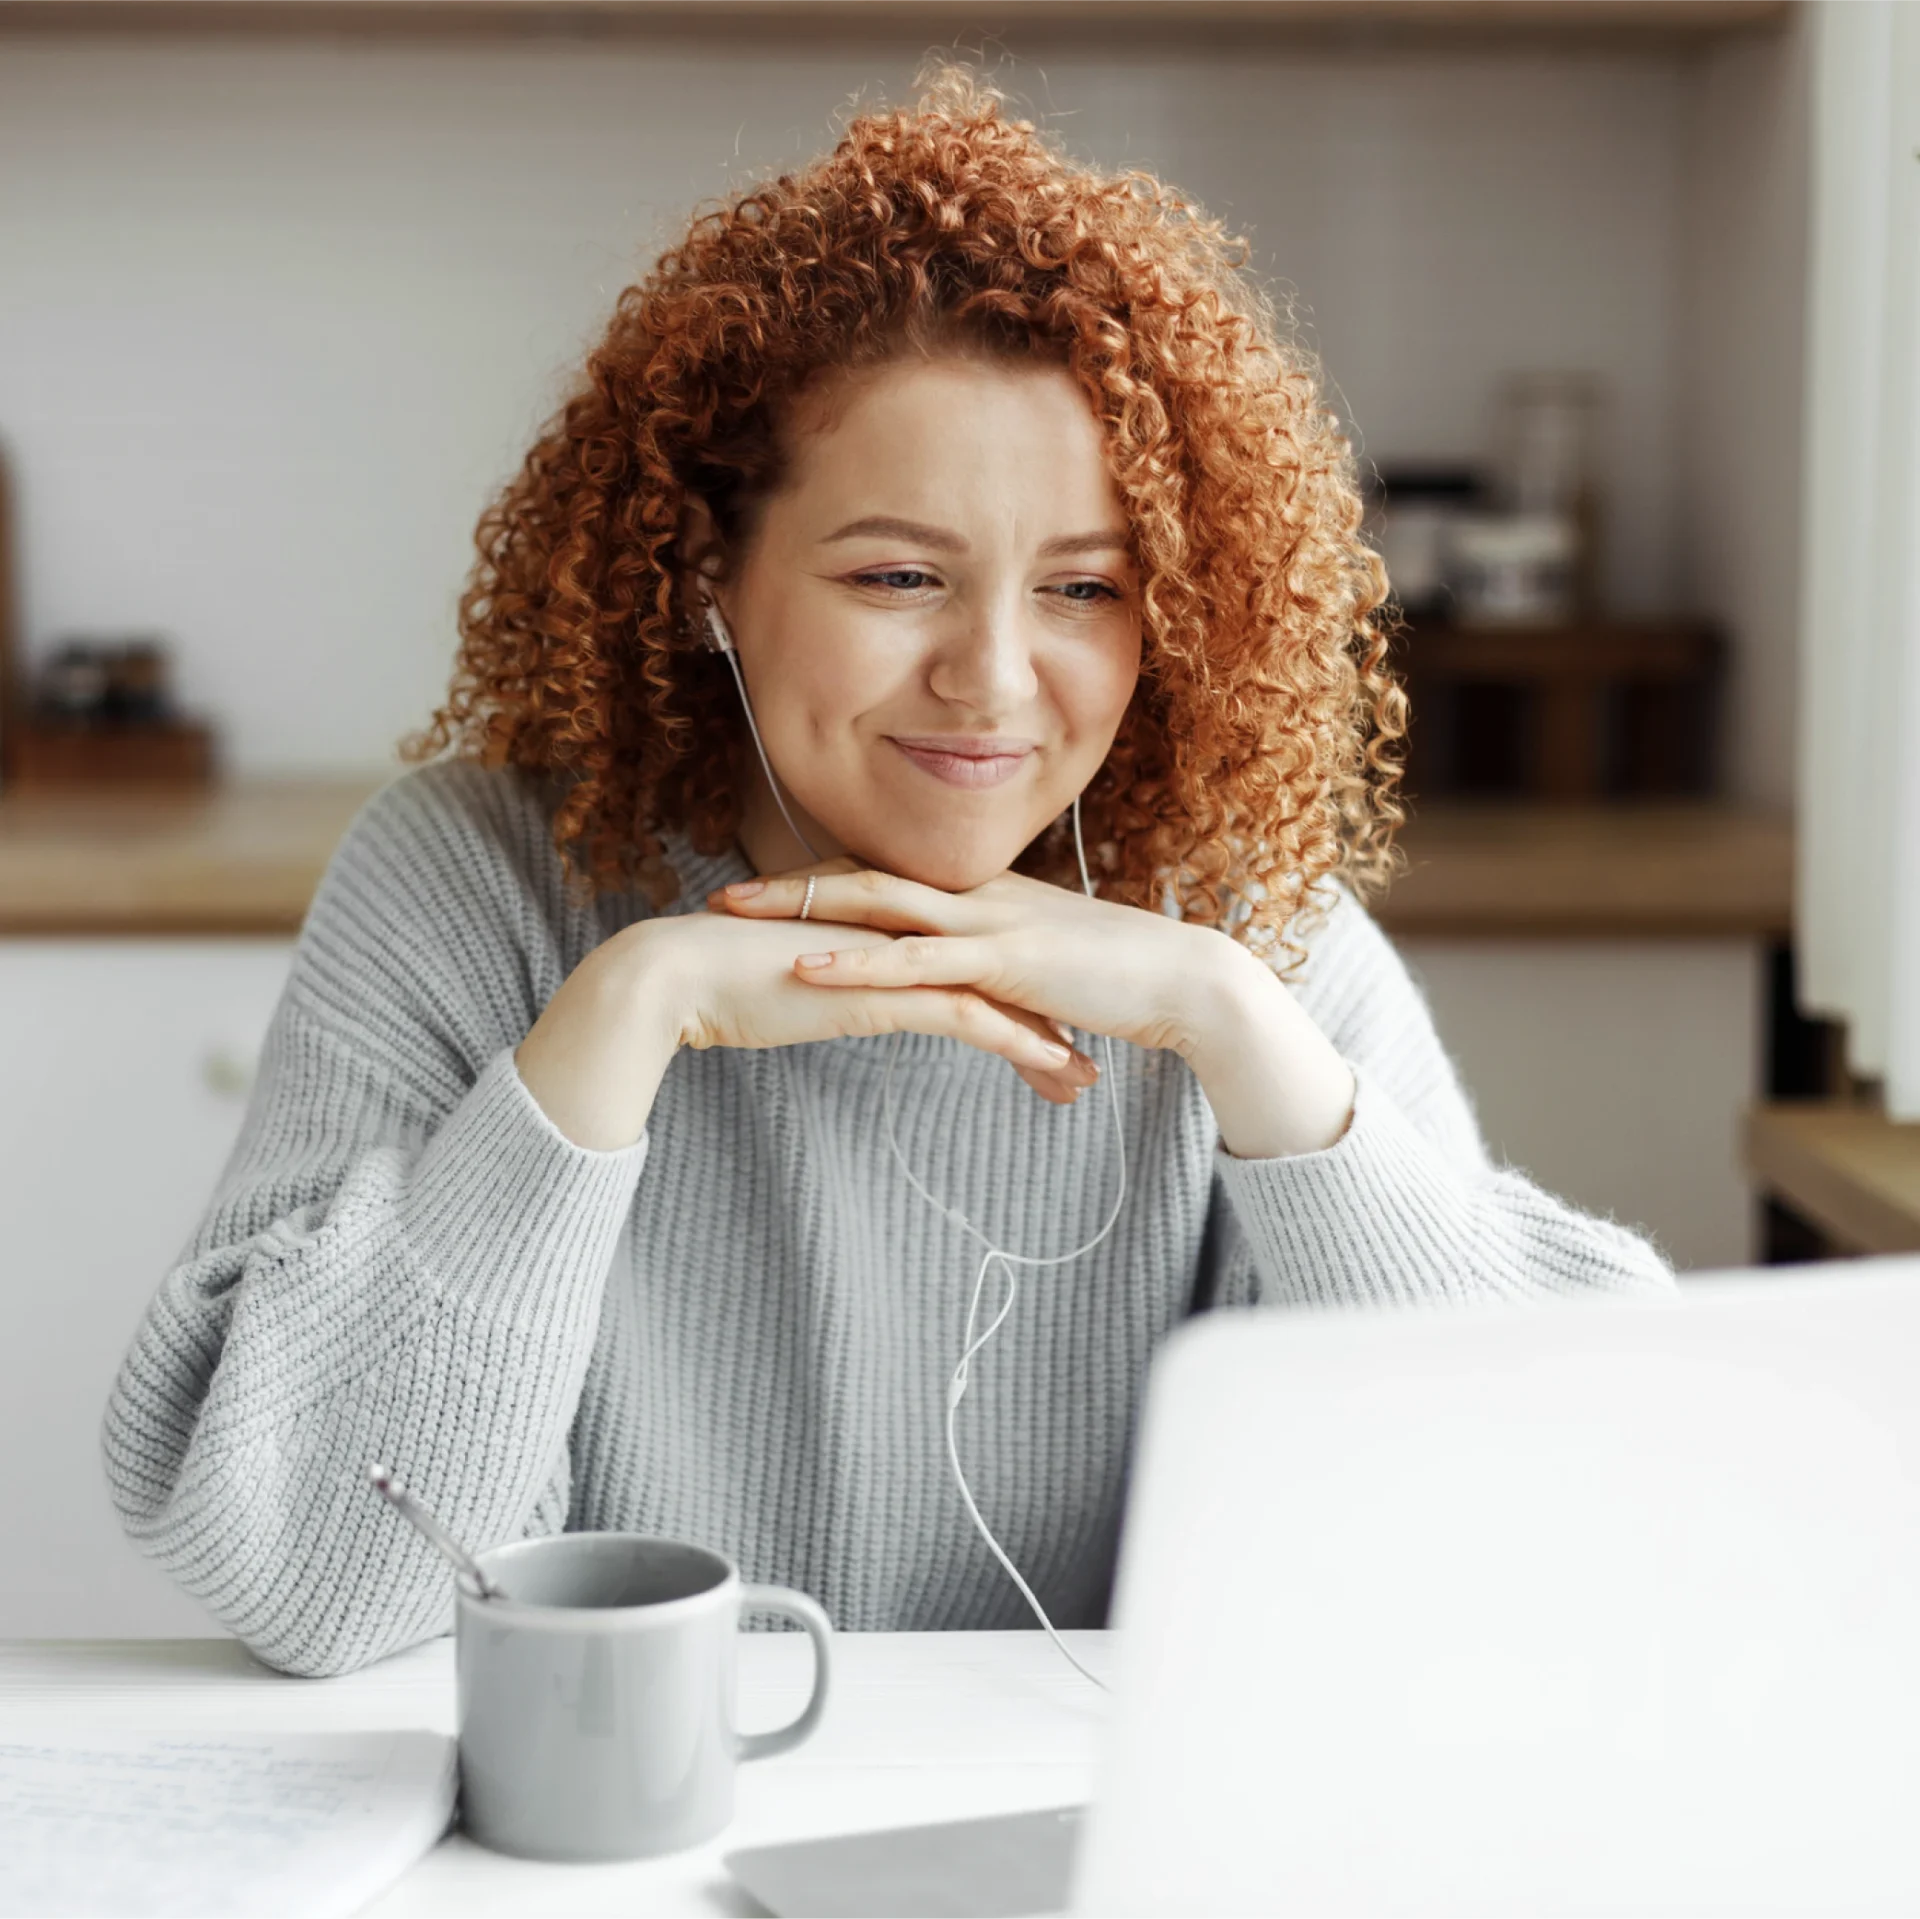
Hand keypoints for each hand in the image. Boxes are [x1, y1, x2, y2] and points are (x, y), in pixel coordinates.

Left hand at [701, 855, 1229, 1101]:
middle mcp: (974, 895)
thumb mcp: (1047, 973)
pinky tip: (806, 968)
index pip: (886, 879)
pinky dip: (856, 961)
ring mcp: (985, 922)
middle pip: (862, 876)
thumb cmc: (1121, 979)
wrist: (1183, 981)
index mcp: (981, 896)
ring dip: (800, 908)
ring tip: (736, 916)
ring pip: (875, 903)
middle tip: (721, 898)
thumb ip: (1003, 980)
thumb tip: (974, 1002)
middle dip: (788, 886)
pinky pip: (914, 958)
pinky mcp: (1001, 961)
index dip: (822, 885)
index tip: (765, 896)